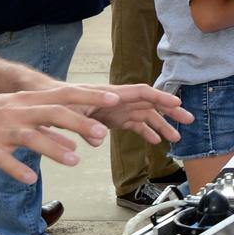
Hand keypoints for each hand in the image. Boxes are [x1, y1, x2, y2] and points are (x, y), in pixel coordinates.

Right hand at [0, 86, 126, 183]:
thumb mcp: (17, 113)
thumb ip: (46, 127)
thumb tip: (75, 142)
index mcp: (27, 102)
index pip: (65, 96)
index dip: (89, 98)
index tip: (114, 99)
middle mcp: (17, 113)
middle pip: (53, 114)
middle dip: (80, 123)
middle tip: (103, 134)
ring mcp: (2, 132)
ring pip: (32, 137)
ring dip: (54, 149)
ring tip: (75, 160)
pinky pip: (4, 161)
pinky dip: (18, 169)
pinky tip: (31, 178)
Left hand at [62, 82, 192, 148]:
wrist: (44, 100)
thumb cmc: (55, 100)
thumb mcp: (66, 112)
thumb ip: (83, 125)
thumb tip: (98, 139)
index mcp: (110, 95)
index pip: (141, 93)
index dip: (161, 97)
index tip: (178, 103)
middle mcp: (117, 100)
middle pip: (149, 104)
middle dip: (170, 111)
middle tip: (189, 120)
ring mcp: (116, 110)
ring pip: (145, 116)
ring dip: (161, 126)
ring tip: (176, 138)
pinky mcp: (111, 119)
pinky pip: (133, 125)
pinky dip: (145, 132)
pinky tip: (155, 142)